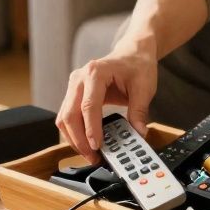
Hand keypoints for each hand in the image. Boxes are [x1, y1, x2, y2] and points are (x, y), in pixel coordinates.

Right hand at [57, 45, 157, 163]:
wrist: (132, 53)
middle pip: (69, 114)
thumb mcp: (144, 87)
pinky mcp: (73, 95)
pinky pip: (67, 117)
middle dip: (79, 139)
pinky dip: (74, 133)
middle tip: (93, 157)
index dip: (91, 128)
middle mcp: (79, 78)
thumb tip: (138, 134)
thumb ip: (139, 111)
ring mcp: (73, 86)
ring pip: (64, 118)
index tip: (98, 146)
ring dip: (74, 139)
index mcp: (95, 72)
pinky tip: (86, 144)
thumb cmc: (137, 65)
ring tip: (91, 155)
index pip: (88, 105)